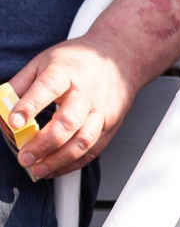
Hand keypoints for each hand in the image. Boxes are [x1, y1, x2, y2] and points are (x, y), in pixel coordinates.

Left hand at [6, 39, 142, 182]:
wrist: (121, 57)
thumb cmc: (80, 60)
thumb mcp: (44, 61)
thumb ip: (20, 85)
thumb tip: (1, 107)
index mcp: (66, 73)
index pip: (47, 88)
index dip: (29, 106)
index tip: (14, 122)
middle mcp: (86, 93)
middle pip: (68, 121)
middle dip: (43, 144)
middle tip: (24, 157)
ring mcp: (101, 110)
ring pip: (83, 140)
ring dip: (59, 159)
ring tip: (38, 169)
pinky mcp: (111, 124)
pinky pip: (93, 149)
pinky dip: (73, 163)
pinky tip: (55, 168)